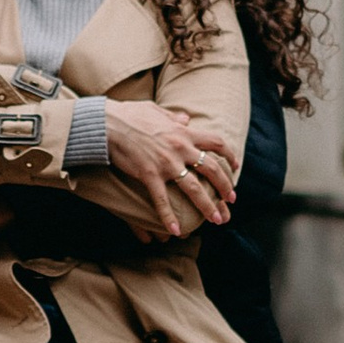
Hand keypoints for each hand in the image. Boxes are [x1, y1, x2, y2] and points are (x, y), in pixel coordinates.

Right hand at [100, 101, 236, 233]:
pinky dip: (169, 218)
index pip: (216, 142)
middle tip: (232, 200)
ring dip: (208, 206)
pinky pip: (162, 200)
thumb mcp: (156, 110)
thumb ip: (174, 117)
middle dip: (225, 186)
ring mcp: (166, 163)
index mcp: (183, 132)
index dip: (229, 155)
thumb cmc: (129, 114)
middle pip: (212, 169)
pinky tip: (175, 231)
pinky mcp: (149, 175)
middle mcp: (180, 148)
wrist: (107, 123)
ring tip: (216, 219)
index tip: (235, 166)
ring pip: (194, 188)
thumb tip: (186, 118)